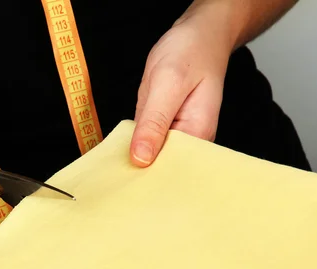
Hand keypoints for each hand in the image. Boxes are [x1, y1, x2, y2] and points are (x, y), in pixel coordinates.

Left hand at [130, 10, 233, 166]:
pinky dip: (138, 142)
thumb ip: (153, 122)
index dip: (149, 177)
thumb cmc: (190, 53)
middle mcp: (193, 138)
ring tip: (119, 168)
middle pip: (163, 167)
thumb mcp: (166, 84)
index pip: (172, 170)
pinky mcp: (168, 126)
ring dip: (136, 158)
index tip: (126, 185)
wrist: (199, 34)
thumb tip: (141, 158)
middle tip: (116, 179)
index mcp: (198, 134)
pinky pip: (150, 140)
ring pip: (154, 155)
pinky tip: (127, 147)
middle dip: (141, 171)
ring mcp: (180, 133)